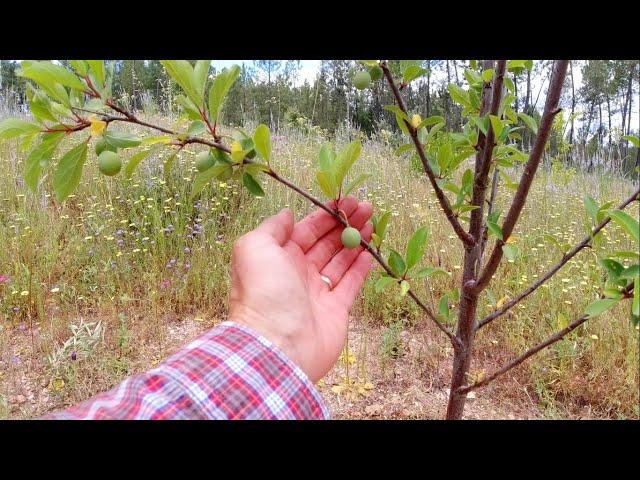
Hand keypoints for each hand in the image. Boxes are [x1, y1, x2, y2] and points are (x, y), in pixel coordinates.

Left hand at [228, 196, 373, 382]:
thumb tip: (287, 214)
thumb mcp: (254, 248)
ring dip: (356, 241)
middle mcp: (297, 273)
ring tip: (373, 223)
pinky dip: (361, 267)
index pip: (305, 230)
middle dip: (344, 224)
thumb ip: (272, 228)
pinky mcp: (335, 310)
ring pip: (340, 261)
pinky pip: (351, 283)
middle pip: (325, 243)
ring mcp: (317, 292)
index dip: (325, 215)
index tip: (345, 201)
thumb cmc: (263, 293)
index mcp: (278, 257)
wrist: (278, 345)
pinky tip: (372, 251)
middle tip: (366, 207)